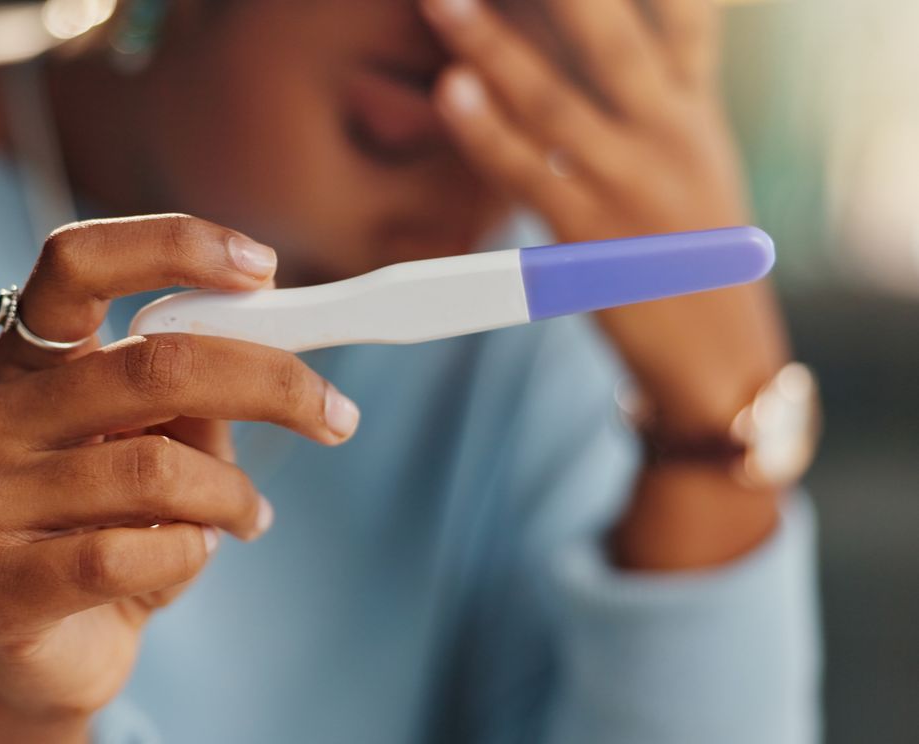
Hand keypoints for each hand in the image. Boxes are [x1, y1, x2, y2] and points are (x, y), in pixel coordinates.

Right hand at [0, 215, 360, 741]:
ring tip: (250, 517)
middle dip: (268, 384)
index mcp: (25, 361)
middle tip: (335, 414)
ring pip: (155, 469)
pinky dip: (189, 555)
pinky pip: (125, 554)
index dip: (172, 247)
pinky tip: (192, 557)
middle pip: (150, 363)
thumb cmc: (116, 526)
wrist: (54, 650)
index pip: (75, 262)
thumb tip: (275, 346)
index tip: (265, 268)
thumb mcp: (162, 442)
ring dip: (233, 496)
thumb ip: (195, 391)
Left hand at [421, 0, 791, 567]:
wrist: (719, 355)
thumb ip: (661, 94)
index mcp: (694, 110)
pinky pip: (529, 174)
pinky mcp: (589, 238)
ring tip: (445, 0)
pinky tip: (451, 93)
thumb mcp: (695, 158)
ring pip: (555, 101)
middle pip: (612, 39)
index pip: (682, 16)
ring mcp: (630, 186)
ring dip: (494, 45)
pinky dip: (487, 132)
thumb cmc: (691, 250)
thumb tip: (594, 42)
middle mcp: (668, 136)